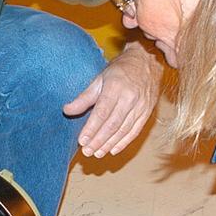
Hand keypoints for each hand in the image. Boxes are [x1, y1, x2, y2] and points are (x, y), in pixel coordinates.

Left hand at [63, 42, 160, 157]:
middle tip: (87, 151)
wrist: (148, 61)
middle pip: (112, 124)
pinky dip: (124, 142)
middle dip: (98, 140)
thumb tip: (67, 110)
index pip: (102, 113)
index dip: (91, 128)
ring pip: (123, 130)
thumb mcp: (100, 79)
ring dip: (109, 144)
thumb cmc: (120, 70)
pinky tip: (113, 150)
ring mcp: (140, 106)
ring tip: (97, 153)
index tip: (82, 140)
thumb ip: (84, 97)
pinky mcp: (147, 112)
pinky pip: (135, 131)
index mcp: (115, 87)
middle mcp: (130, 98)